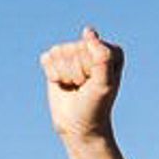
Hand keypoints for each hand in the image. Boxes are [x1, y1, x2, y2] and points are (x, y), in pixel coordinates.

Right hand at [39, 25, 123, 144]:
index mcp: (110, 51)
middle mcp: (92, 48)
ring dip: (65, 74)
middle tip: (85, 88)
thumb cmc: (95, 106)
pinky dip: (53, 75)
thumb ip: (102, 57)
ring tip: (75, 87)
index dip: (92, 69)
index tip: (97, 85)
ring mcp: (73, 53)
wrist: (79, 126)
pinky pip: (47, 58)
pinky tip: (63, 84)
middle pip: (75, 50)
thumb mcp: (104, 84)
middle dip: (77, 73)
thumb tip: (88, 31)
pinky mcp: (56, 61)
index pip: (92, 47)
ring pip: (60, 52)